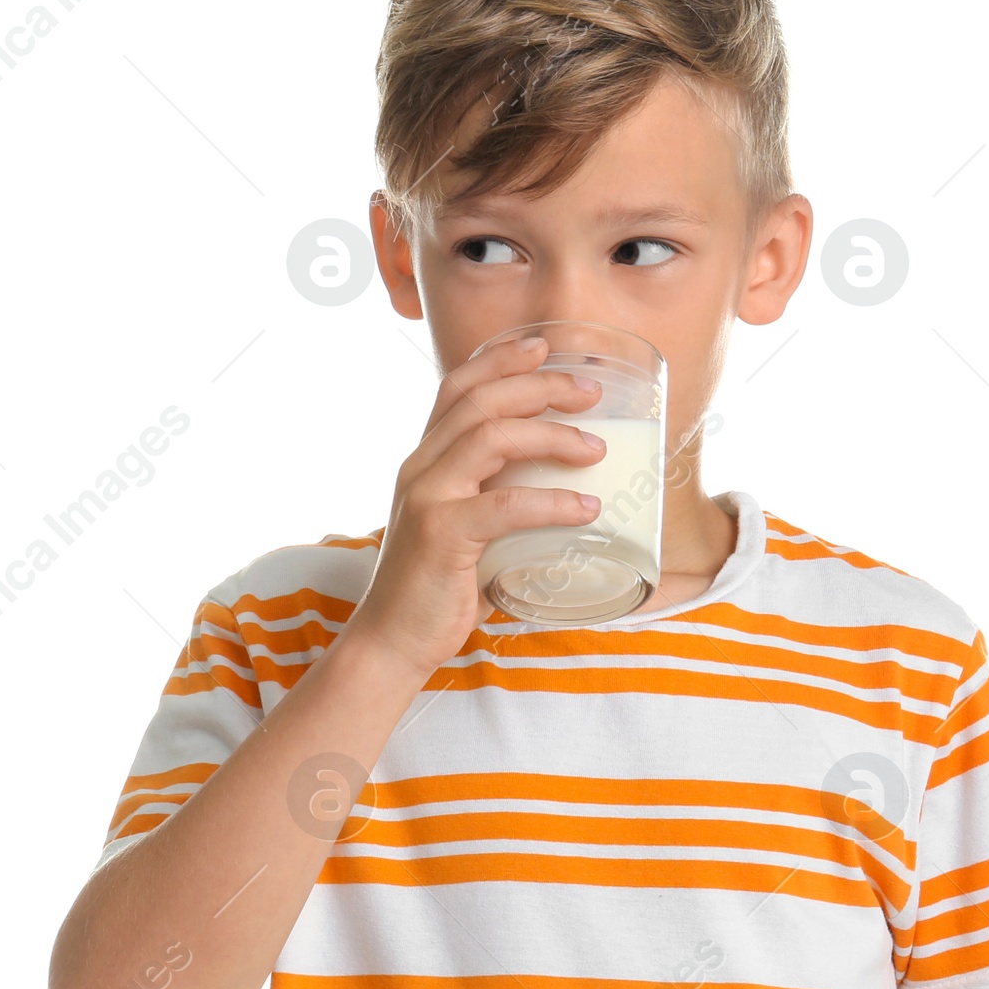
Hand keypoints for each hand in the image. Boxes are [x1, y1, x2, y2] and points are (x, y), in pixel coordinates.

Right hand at [344, 333, 607, 676]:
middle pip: (480, 399)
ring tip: (596, 449)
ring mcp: (427, 497)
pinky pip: (504, 504)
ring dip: (551, 434)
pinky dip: (552, 502)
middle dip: (539, 385)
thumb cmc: (437, 587)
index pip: (456, 386)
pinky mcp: (441, 535)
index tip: (543, 347)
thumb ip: (493, 500)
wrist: (393, 641)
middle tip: (589, 392)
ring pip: (491, 437)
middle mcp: (420, 467)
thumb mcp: (463, 527)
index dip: (500, 359)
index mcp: (425, 460)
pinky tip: (586, 509)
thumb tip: (561, 491)